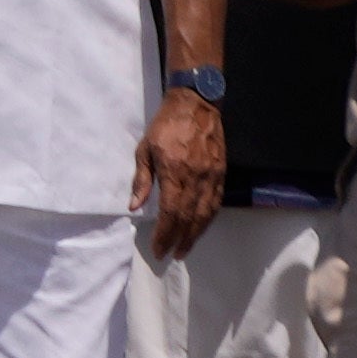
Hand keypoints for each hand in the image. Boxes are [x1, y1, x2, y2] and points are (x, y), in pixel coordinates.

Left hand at [135, 88, 225, 264]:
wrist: (196, 102)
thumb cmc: (166, 125)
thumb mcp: (145, 149)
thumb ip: (141, 179)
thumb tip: (135, 206)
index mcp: (174, 171)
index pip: (171, 212)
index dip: (165, 234)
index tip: (158, 248)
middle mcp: (196, 176)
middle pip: (189, 218)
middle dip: (179, 239)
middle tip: (171, 254)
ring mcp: (212, 175)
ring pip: (206, 213)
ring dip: (196, 234)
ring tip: (186, 248)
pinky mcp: (221, 171)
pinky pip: (217, 201)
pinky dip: (209, 219)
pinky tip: (202, 227)